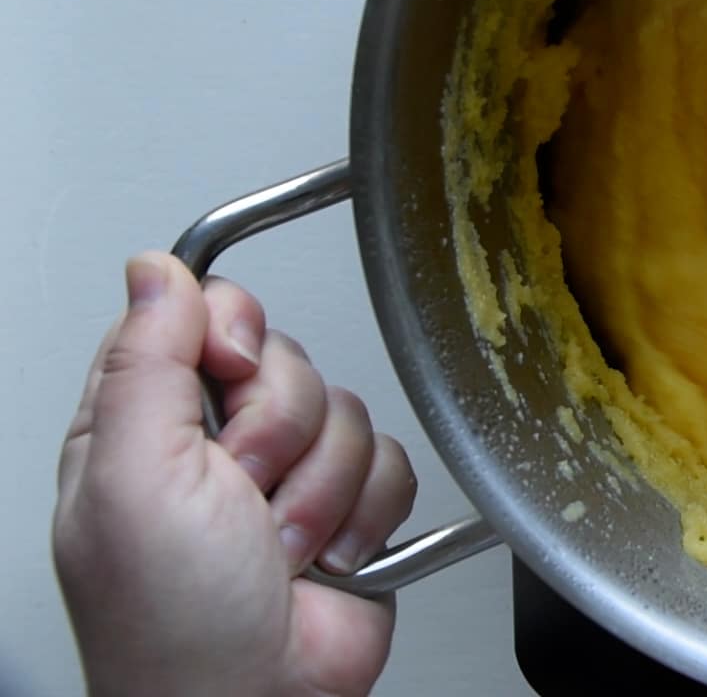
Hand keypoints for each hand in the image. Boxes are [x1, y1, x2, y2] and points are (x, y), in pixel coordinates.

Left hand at [54, 253, 418, 696]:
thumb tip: (155, 268)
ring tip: (279, 547)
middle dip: (278, 428)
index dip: (229, 332)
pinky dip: (367, 513)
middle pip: (283, 360)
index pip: (198, 314)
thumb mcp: (129, 477)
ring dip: (319, 487)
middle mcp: (215, 443)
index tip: (228, 373)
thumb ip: (143, 361)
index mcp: (142, 422)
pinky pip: (393, 462)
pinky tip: (327, 558)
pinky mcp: (353, 508)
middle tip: (245, 490)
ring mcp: (287, 476)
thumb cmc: (169, 622)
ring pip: (346, 409)